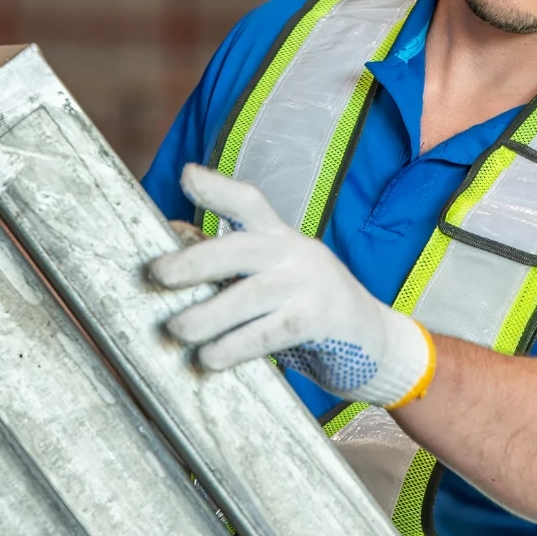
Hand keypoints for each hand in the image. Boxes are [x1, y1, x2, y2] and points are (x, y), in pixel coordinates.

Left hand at [149, 165, 435, 408]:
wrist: (379, 344)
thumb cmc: (311, 310)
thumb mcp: (276, 279)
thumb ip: (235, 266)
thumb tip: (178, 246)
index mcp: (283, 238)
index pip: (250, 202)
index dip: (218, 188)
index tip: (186, 175)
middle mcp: (297, 253)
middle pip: (241, 247)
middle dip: (196, 259)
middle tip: (157, 275)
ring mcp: (312, 286)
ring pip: (252, 295)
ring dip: (209, 315)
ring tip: (176, 330)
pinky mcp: (323, 321)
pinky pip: (272, 332)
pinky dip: (237, 346)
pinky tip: (210, 359)